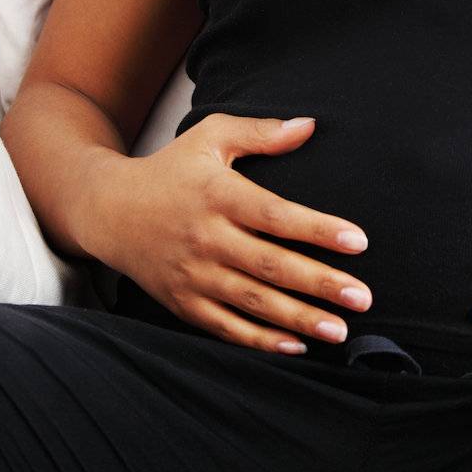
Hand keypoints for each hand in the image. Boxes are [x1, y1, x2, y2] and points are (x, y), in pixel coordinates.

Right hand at [94, 113, 372, 353]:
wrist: (108, 210)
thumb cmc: (170, 169)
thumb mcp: (210, 137)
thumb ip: (261, 132)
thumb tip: (310, 125)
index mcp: (218, 195)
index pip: (276, 215)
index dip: (318, 230)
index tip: (359, 241)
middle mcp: (207, 238)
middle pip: (271, 265)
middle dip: (320, 284)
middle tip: (362, 297)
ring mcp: (194, 275)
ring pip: (253, 302)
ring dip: (299, 319)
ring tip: (339, 329)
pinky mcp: (183, 303)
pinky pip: (226, 327)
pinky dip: (260, 340)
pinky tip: (295, 346)